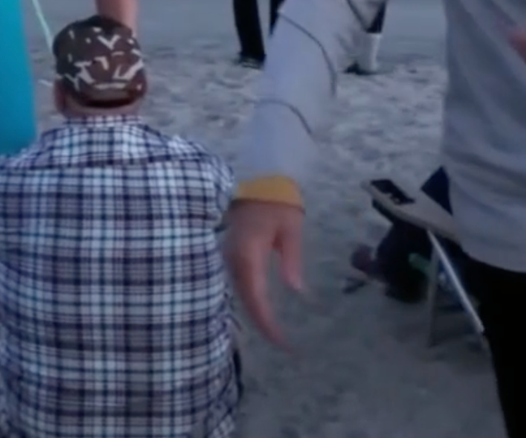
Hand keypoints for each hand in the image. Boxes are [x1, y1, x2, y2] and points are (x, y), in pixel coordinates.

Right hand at [223, 199, 306, 348]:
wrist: (259, 180)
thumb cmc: (278, 202)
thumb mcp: (291, 228)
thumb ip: (291, 259)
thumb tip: (296, 291)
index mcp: (248, 256)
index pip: (256, 299)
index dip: (268, 324)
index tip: (284, 343)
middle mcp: (234, 262)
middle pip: (246, 302)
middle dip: (263, 326)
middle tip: (284, 345)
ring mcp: (229, 259)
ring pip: (241, 296)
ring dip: (256, 316)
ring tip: (275, 333)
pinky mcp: (231, 256)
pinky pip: (239, 286)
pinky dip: (251, 302)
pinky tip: (263, 311)